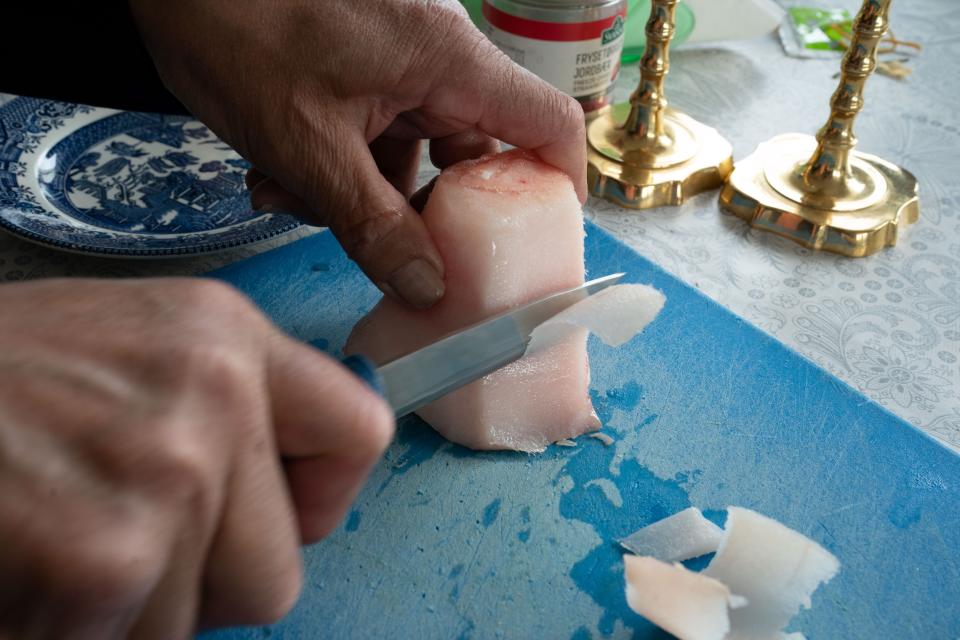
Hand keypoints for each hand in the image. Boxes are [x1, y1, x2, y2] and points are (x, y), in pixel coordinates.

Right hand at [0, 279, 392, 637]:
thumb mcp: (135, 346)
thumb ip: (220, 403)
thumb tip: (287, 484)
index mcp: (227, 334)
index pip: (360, 435)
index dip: (319, 494)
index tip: (274, 508)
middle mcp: (214, 395)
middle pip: (278, 568)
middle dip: (204, 579)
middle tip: (127, 536)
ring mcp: (166, 478)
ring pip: (197, 622)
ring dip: (131, 608)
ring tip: (60, 534)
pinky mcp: (107, 560)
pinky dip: (78, 627)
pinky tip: (32, 565)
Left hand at [129, 0, 586, 308]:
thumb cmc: (236, 26)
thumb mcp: (309, 147)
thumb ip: (374, 226)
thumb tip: (428, 289)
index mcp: (449, 62)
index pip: (547, 124)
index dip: (558, 188)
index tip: (535, 245)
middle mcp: (436, 58)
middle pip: (473, 155)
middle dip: (423, 213)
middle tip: (388, 255)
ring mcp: (398, 59)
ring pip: (413, 151)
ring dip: (361, 194)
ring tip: (289, 199)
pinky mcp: (362, 63)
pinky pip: (375, 130)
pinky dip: (336, 162)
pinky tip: (276, 176)